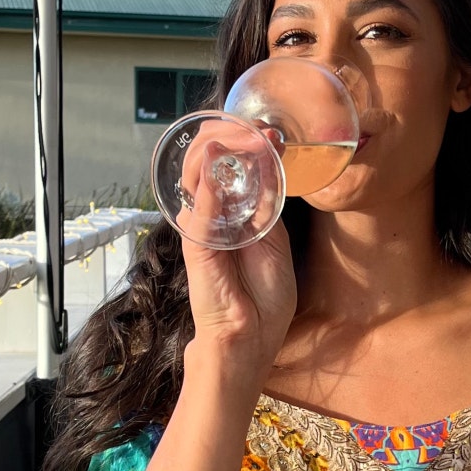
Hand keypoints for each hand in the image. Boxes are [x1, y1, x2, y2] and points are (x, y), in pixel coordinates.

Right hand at [175, 123, 297, 371]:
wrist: (248, 341)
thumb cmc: (263, 301)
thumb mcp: (275, 243)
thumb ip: (266, 207)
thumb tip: (266, 162)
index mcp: (234, 214)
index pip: (232, 166)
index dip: (248, 143)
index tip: (272, 131)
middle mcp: (213, 214)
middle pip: (210, 160)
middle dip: (233, 136)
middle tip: (260, 128)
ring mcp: (201, 226)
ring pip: (198, 173)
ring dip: (221, 148)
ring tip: (246, 137)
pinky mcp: (195, 243)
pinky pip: (199, 207)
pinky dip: (206, 182)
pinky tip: (216, 160)